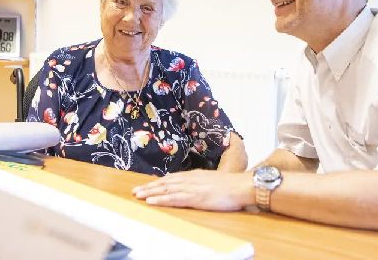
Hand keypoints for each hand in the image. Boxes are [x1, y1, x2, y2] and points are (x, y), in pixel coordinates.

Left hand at [132, 169, 254, 210]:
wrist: (242, 185)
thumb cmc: (232, 185)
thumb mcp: (213, 181)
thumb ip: (202, 182)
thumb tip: (196, 186)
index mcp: (195, 175)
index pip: (172, 178)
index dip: (158, 181)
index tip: (147, 185)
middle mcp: (191, 179)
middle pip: (165, 183)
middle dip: (150, 187)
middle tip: (136, 191)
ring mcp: (192, 188)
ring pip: (166, 190)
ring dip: (151, 193)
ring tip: (138, 196)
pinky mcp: (195, 197)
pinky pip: (174, 199)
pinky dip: (161, 200)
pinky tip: (152, 201)